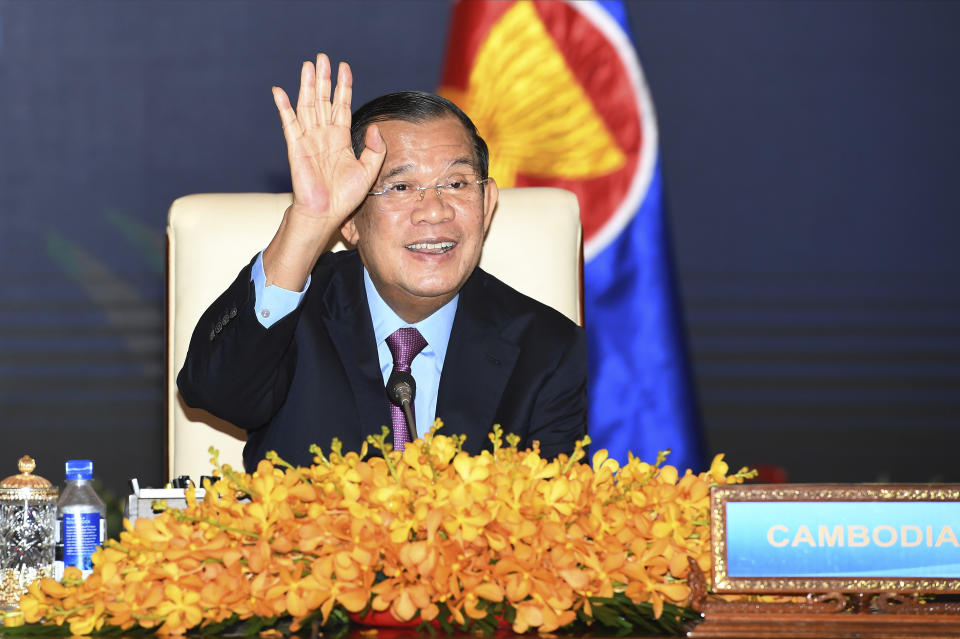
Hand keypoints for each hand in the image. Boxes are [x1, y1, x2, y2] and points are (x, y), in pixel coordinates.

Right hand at [264, 54, 384, 288]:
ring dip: (307, 85)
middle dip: (324, 79)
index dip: (343, 87)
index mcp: (340, 139)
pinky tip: (280, 91)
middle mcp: (324, 135)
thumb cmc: (346, 197)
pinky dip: (284, 107)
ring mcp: (309, 140)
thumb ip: (374, 148)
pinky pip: (289, 123)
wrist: (326, 213)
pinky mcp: (296, 147)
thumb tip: (374, 126)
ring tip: (308, 65)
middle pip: (323, 100)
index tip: (345, 68)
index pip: (342, 106)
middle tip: (323, 58)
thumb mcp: (369, 171)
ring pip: (307, 106)